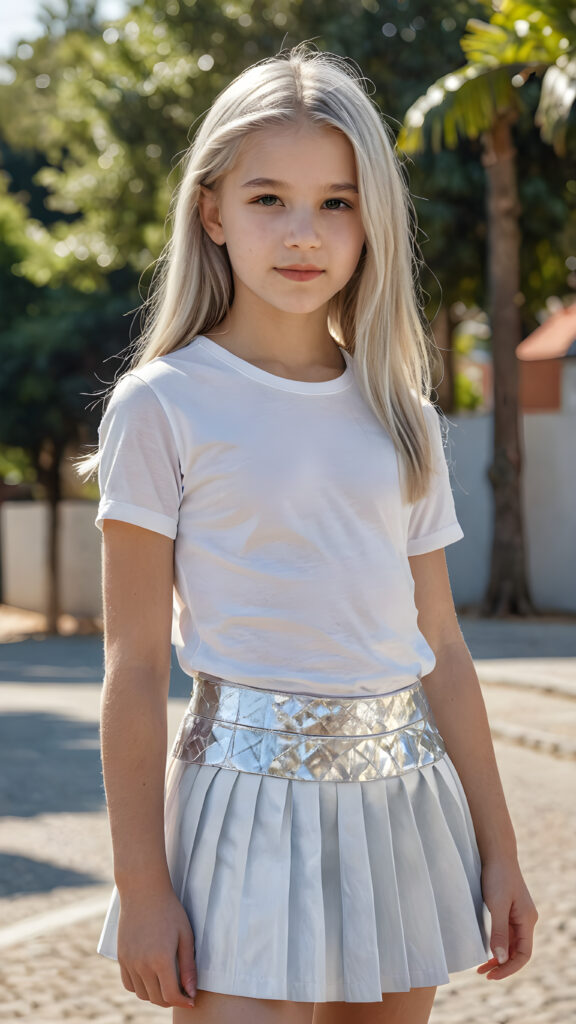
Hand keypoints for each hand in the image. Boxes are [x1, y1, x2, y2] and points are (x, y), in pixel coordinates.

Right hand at [117, 885, 197, 1007]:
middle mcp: (142, 964)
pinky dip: (140, 987)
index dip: (183, 1001)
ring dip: (155, 994)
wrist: (143, 891)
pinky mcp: (121, 957)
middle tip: (182, 991)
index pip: (171, 996)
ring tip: (167, 982)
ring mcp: (129, 962)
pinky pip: (129, 984)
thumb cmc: (170, 911)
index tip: (191, 999)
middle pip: (157, 998)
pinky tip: (151, 977)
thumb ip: (188, 967)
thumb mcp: (185, 935)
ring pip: (142, 994)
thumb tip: (192, 992)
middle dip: (171, 999)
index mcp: (161, 959)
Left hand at [476, 858, 537, 980]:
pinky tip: (484, 948)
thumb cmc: (497, 876)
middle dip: (501, 965)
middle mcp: (525, 920)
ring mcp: (518, 914)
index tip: (491, 975)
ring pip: (511, 943)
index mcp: (527, 920)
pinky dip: (496, 943)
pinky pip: (505, 933)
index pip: (523, 955)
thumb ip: (498, 932)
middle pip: (517, 951)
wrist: (496, 853)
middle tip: (482, 973)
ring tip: (481, 967)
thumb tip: (500, 959)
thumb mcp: (496, 905)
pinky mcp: (509, 909)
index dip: (509, 968)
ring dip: (498, 956)